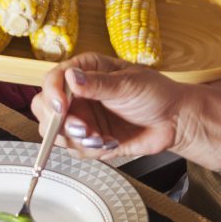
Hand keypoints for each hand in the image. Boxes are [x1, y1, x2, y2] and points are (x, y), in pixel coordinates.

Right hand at [34, 55, 218, 163]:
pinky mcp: (90, 139)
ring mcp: (83, 117)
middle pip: (45, 109)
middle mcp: (78, 94)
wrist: (175, 121)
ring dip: (77, 139)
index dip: (52, 93)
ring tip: (101, 138)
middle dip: (59, 123)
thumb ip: (98, 84)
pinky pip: (75, 150)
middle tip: (83, 128)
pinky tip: (111, 142)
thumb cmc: (156, 94)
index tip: (61, 106)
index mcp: (85, 71)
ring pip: (56, 133)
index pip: (52, 79)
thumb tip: (71, 78)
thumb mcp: (129, 84)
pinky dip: (91, 150)